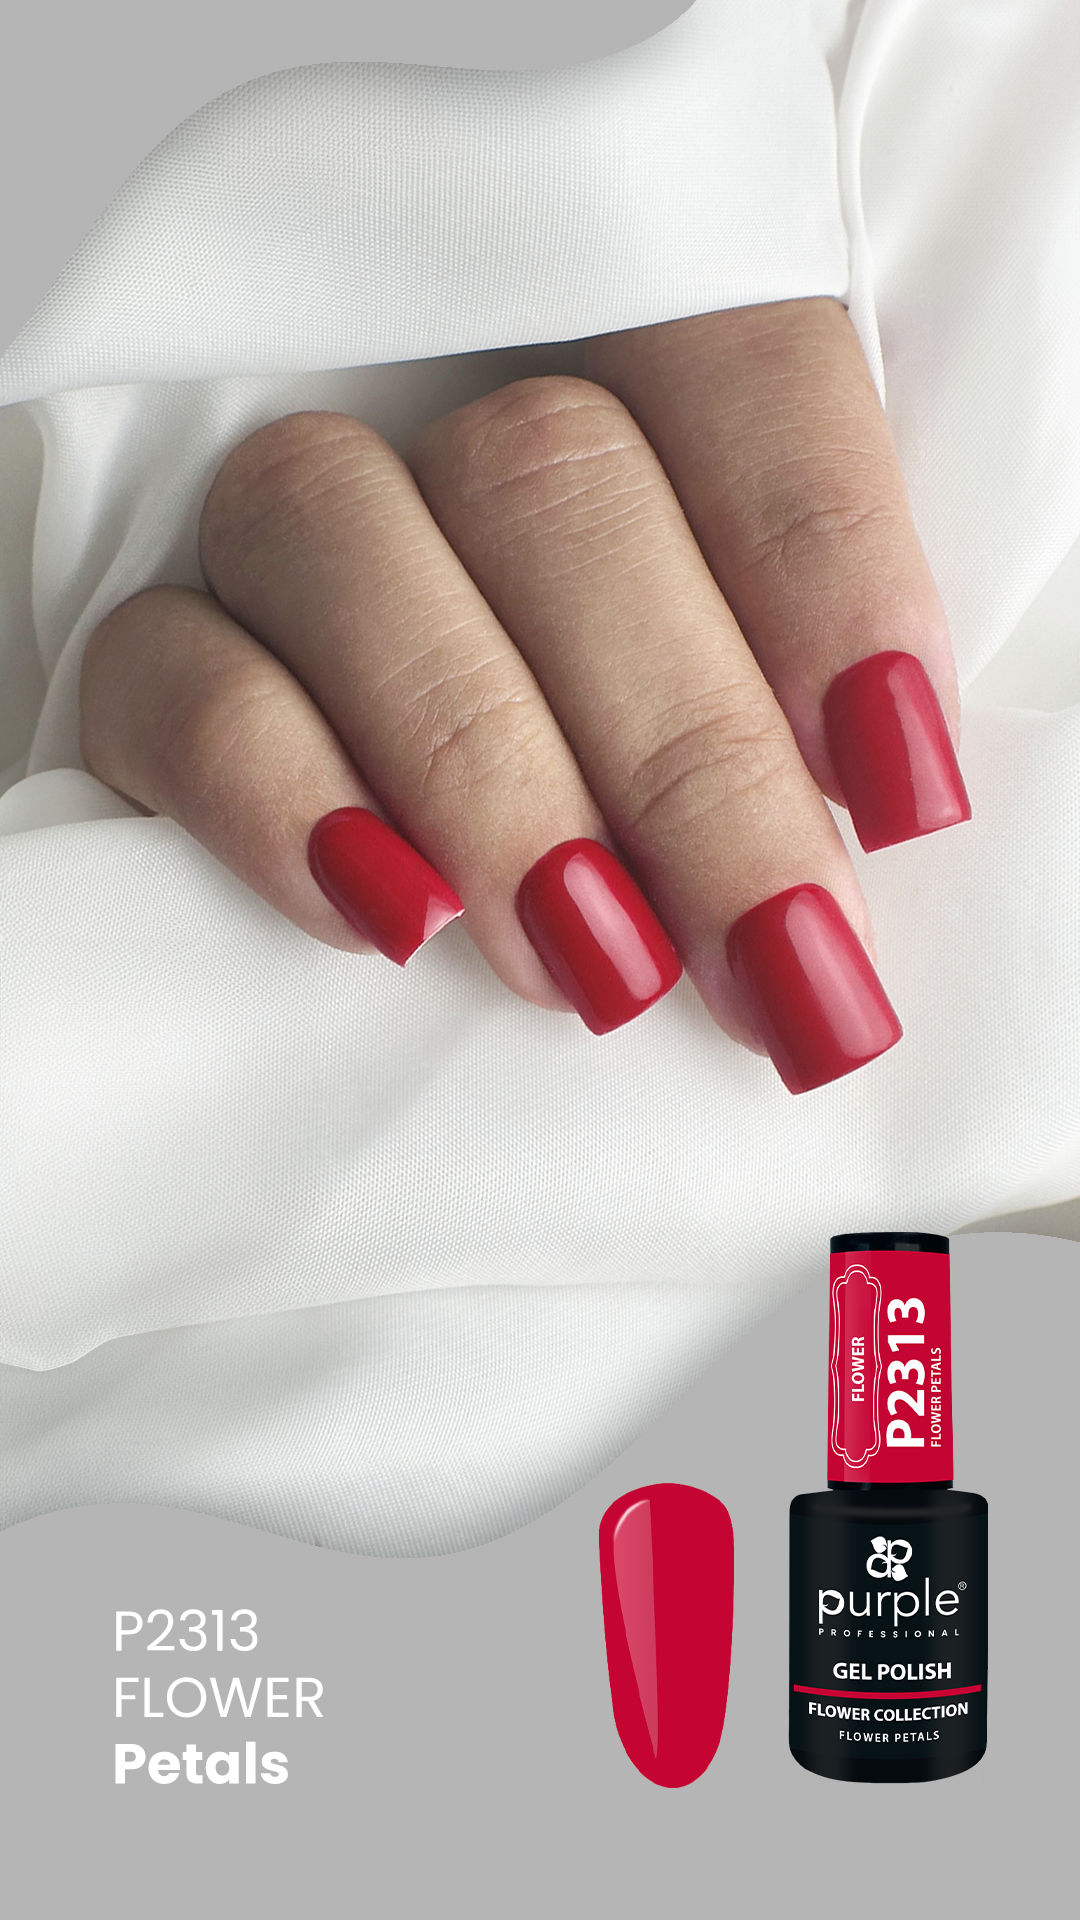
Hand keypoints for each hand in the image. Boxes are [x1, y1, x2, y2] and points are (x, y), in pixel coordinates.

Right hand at [79, 299, 968, 1091]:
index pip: (741, 364)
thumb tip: (896, 799)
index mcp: (633, 394)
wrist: (406, 942)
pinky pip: (165, 664)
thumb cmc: (640, 843)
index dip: (826, 558)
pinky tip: (392, 916)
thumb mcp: (777, 753)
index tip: (895, 785)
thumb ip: (826, 725)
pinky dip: (279, 792)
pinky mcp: (152, 654)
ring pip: (337, 524)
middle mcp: (444, 414)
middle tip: (772, 954)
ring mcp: (287, 529)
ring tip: (593, 963)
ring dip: (487, 766)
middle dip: (686, 748)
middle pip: (551, 477)